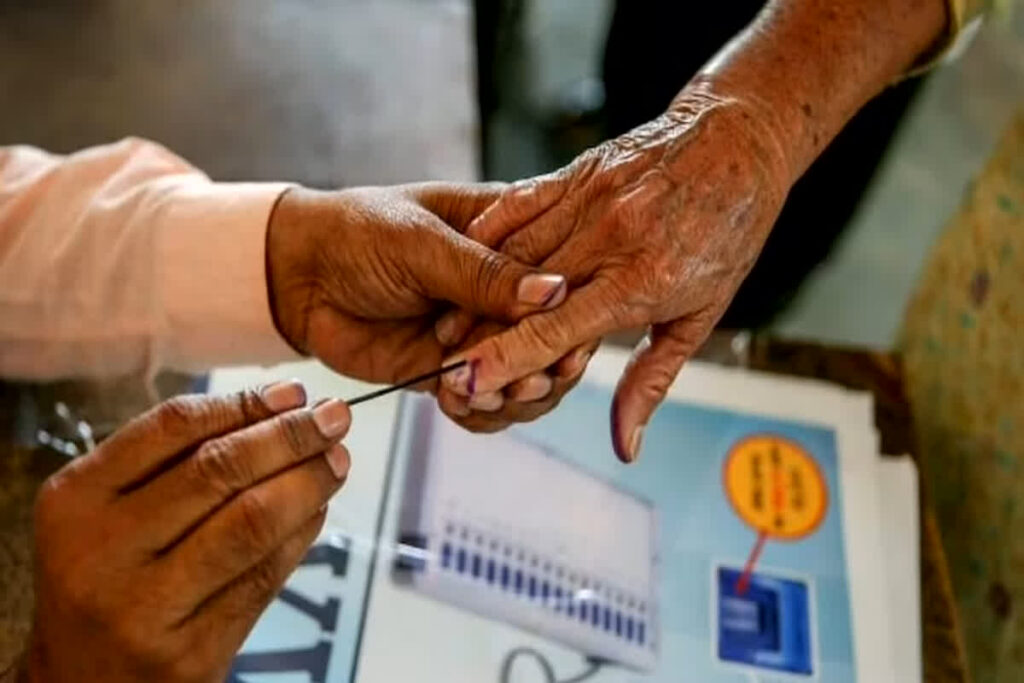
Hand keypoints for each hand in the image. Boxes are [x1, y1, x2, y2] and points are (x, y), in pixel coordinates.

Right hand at [18, 381, 350, 682]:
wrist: (85, 681)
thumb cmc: (108, 576)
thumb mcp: (111, 510)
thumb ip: (176, 460)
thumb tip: (282, 407)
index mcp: (77, 499)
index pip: (173, 427)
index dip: (245, 403)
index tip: (293, 393)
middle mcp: (104, 550)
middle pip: (219, 469)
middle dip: (290, 436)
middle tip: (334, 417)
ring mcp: (146, 606)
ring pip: (251, 522)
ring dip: (309, 482)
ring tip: (337, 460)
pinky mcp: (190, 651)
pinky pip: (265, 576)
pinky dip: (302, 533)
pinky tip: (318, 509)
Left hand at [266, 183, 566, 388]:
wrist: (296, 275)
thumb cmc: (356, 233)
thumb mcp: (420, 243)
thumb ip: (483, 273)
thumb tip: (553, 292)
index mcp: (513, 235)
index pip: (566, 277)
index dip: (571, 316)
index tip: (565, 346)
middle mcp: (505, 288)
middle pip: (555, 337)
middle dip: (543, 366)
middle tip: (524, 383)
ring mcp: (481, 332)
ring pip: (526, 376)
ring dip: (512, 395)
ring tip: (483, 394)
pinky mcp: (452, 369)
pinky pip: (484, 401)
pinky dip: (479, 411)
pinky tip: (458, 403)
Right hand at [438, 82, 790, 459]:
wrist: (739, 140)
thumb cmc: (727, 232)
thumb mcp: (701, 315)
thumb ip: (651, 380)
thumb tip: (626, 445)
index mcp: (640, 281)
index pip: (555, 330)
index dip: (505, 360)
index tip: (465, 382)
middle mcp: (608, 239)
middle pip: (521, 297)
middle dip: (475, 335)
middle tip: (440, 366)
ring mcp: (588, 201)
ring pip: (511, 253)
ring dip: (472, 292)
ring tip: (442, 326)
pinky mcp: (575, 173)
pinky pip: (517, 204)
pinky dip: (486, 234)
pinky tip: (461, 257)